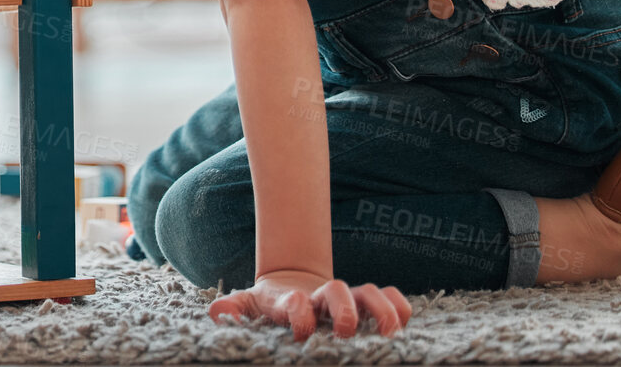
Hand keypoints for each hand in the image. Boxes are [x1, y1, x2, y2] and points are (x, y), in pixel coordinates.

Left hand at [207, 269, 411, 340]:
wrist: (291, 287)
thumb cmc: (269, 305)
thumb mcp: (248, 305)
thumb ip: (232, 308)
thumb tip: (218, 313)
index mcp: (291, 302)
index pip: (295, 303)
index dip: (298, 313)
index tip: (301, 332)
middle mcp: (322, 299)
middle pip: (337, 291)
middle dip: (343, 309)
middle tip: (346, 331)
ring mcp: (347, 300)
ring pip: (369, 293)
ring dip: (380, 310)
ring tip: (388, 333)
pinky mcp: (366, 306)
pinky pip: (391, 298)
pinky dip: (400, 306)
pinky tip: (403, 324)